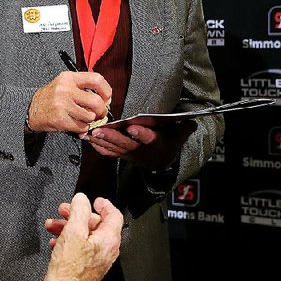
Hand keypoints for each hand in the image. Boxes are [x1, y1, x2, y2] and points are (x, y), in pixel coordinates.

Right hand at [27, 71, 111, 134]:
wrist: (29, 109)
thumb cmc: (51, 97)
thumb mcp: (64, 84)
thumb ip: (83, 87)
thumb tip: (105, 99)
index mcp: (68, 77)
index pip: (96, 79)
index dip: (106, 90)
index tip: (106, 98)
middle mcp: (65, 89)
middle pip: (97, 102)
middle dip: (101, 111)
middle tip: (99, 114)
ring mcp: (62, 105)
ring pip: (90, 116)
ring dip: (89, 121)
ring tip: (82, 119)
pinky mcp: (60, 119)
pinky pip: (81, 127)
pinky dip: (81, 128)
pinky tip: (75, 125)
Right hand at [43, 193, 122, 280]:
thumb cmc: (69, 269)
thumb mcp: (73, 232)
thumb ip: (79, 211)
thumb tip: (82, 199)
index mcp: (108, 240)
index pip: (114, 215)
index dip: (104, 204)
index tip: (95, 200)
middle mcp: (107, 250)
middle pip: (95, 224)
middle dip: (77, 215)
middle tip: (64, 210)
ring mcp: (98, 259)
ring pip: (85, 235)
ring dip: (68, 227)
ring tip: (53, 225)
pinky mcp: (87, 267)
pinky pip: (80, 247)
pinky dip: (68, 241)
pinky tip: (55, 242)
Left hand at [80, 120, 195, 167]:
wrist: (162, 160)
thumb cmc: (169, 141)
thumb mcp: (179, 135)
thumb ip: (184, 127)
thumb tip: (191, 120)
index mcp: (156, 143)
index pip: (149, 138)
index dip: (141, 134)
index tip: (132, 127)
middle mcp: (141, 150)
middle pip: (125, 144)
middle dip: (112, 137)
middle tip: (99, 130)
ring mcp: (129, 154)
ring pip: (114, 148)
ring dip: (101, 141)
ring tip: (88, 133)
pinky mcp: (121, 156)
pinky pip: (108, 153)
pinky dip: (98, 147)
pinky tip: (89, 140)